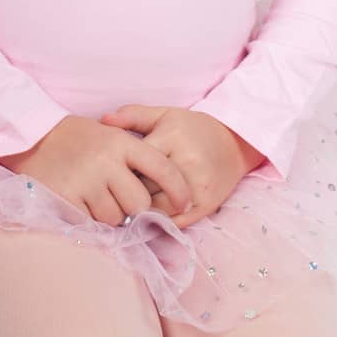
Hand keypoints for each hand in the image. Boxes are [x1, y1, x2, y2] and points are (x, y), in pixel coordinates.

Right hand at [0, 114, 193, 227]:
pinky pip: (91, 222)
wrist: (30, 137)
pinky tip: (79, 201)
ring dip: (109, 214)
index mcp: (120, 141)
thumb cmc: (76, 138)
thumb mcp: (108, 133)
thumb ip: (134, 156)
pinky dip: (89, 218)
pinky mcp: (67, 197)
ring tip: (94, 196)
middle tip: (120, 200)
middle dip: (134, 209)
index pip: (163, 168)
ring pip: (116, 217)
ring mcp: (86, 180)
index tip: (185, 203)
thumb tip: (165, 191)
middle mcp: (106, 160)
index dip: (179, 190)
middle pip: (140, 203)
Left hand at [98, 104, 259, 230]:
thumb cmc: (192, 129)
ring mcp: (198, 187)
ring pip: (157, 208)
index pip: (135, 162)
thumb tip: (103, 119)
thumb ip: (133, 116)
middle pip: (144, 187)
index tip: (110, 173)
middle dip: (129, 190)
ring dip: (142, 209)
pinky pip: (174, 221)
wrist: (233, 144)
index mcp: (172, 138)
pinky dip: (159, 221)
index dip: (120, 170)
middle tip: (116, 192)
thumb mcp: (164, 115)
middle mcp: (187, 163)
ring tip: (131, 204)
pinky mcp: (206, 206)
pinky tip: (150, 215)